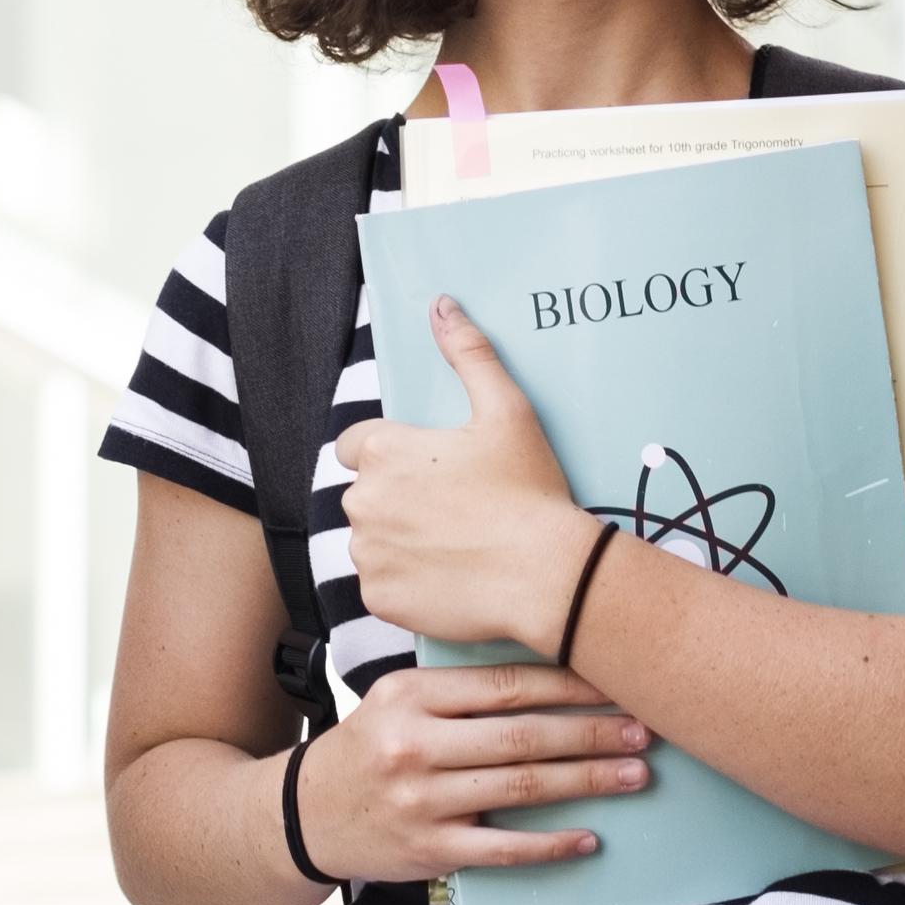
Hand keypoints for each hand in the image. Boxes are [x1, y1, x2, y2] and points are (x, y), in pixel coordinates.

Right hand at [293, 660, 655, 878]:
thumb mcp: (397, 700)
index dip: (568, 683)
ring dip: (587, 781)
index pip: (504, 685)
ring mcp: (422, 801)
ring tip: (634, 775)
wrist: (303, 816)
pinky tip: (589, 839)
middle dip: (592, 732)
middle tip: (644, 730)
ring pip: (522, 787)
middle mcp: (414, 745)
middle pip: (522, 735)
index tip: (616, 682)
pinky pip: (503, 848)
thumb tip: (553, 670)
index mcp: (410, 695)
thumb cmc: (369, 748)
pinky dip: (550, 845)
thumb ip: (459, 688)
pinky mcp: (429, 850)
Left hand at [334, 303, 609, 652]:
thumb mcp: (507, 410)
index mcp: (385, 451)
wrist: (549, 576)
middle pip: (365, 494)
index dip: (391, 454)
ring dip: (397, 541)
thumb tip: (442, 305)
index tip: (428, 469)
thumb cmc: (528, 491)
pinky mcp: (378, 599)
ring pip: (370, 541)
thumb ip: (469, 353)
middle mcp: (364, 501)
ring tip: (452, 545)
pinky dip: (404, 583)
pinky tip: (446, 577)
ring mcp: (368, 554)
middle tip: (451, 509)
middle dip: (396, 498)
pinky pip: (379, 586)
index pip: (356, 445)